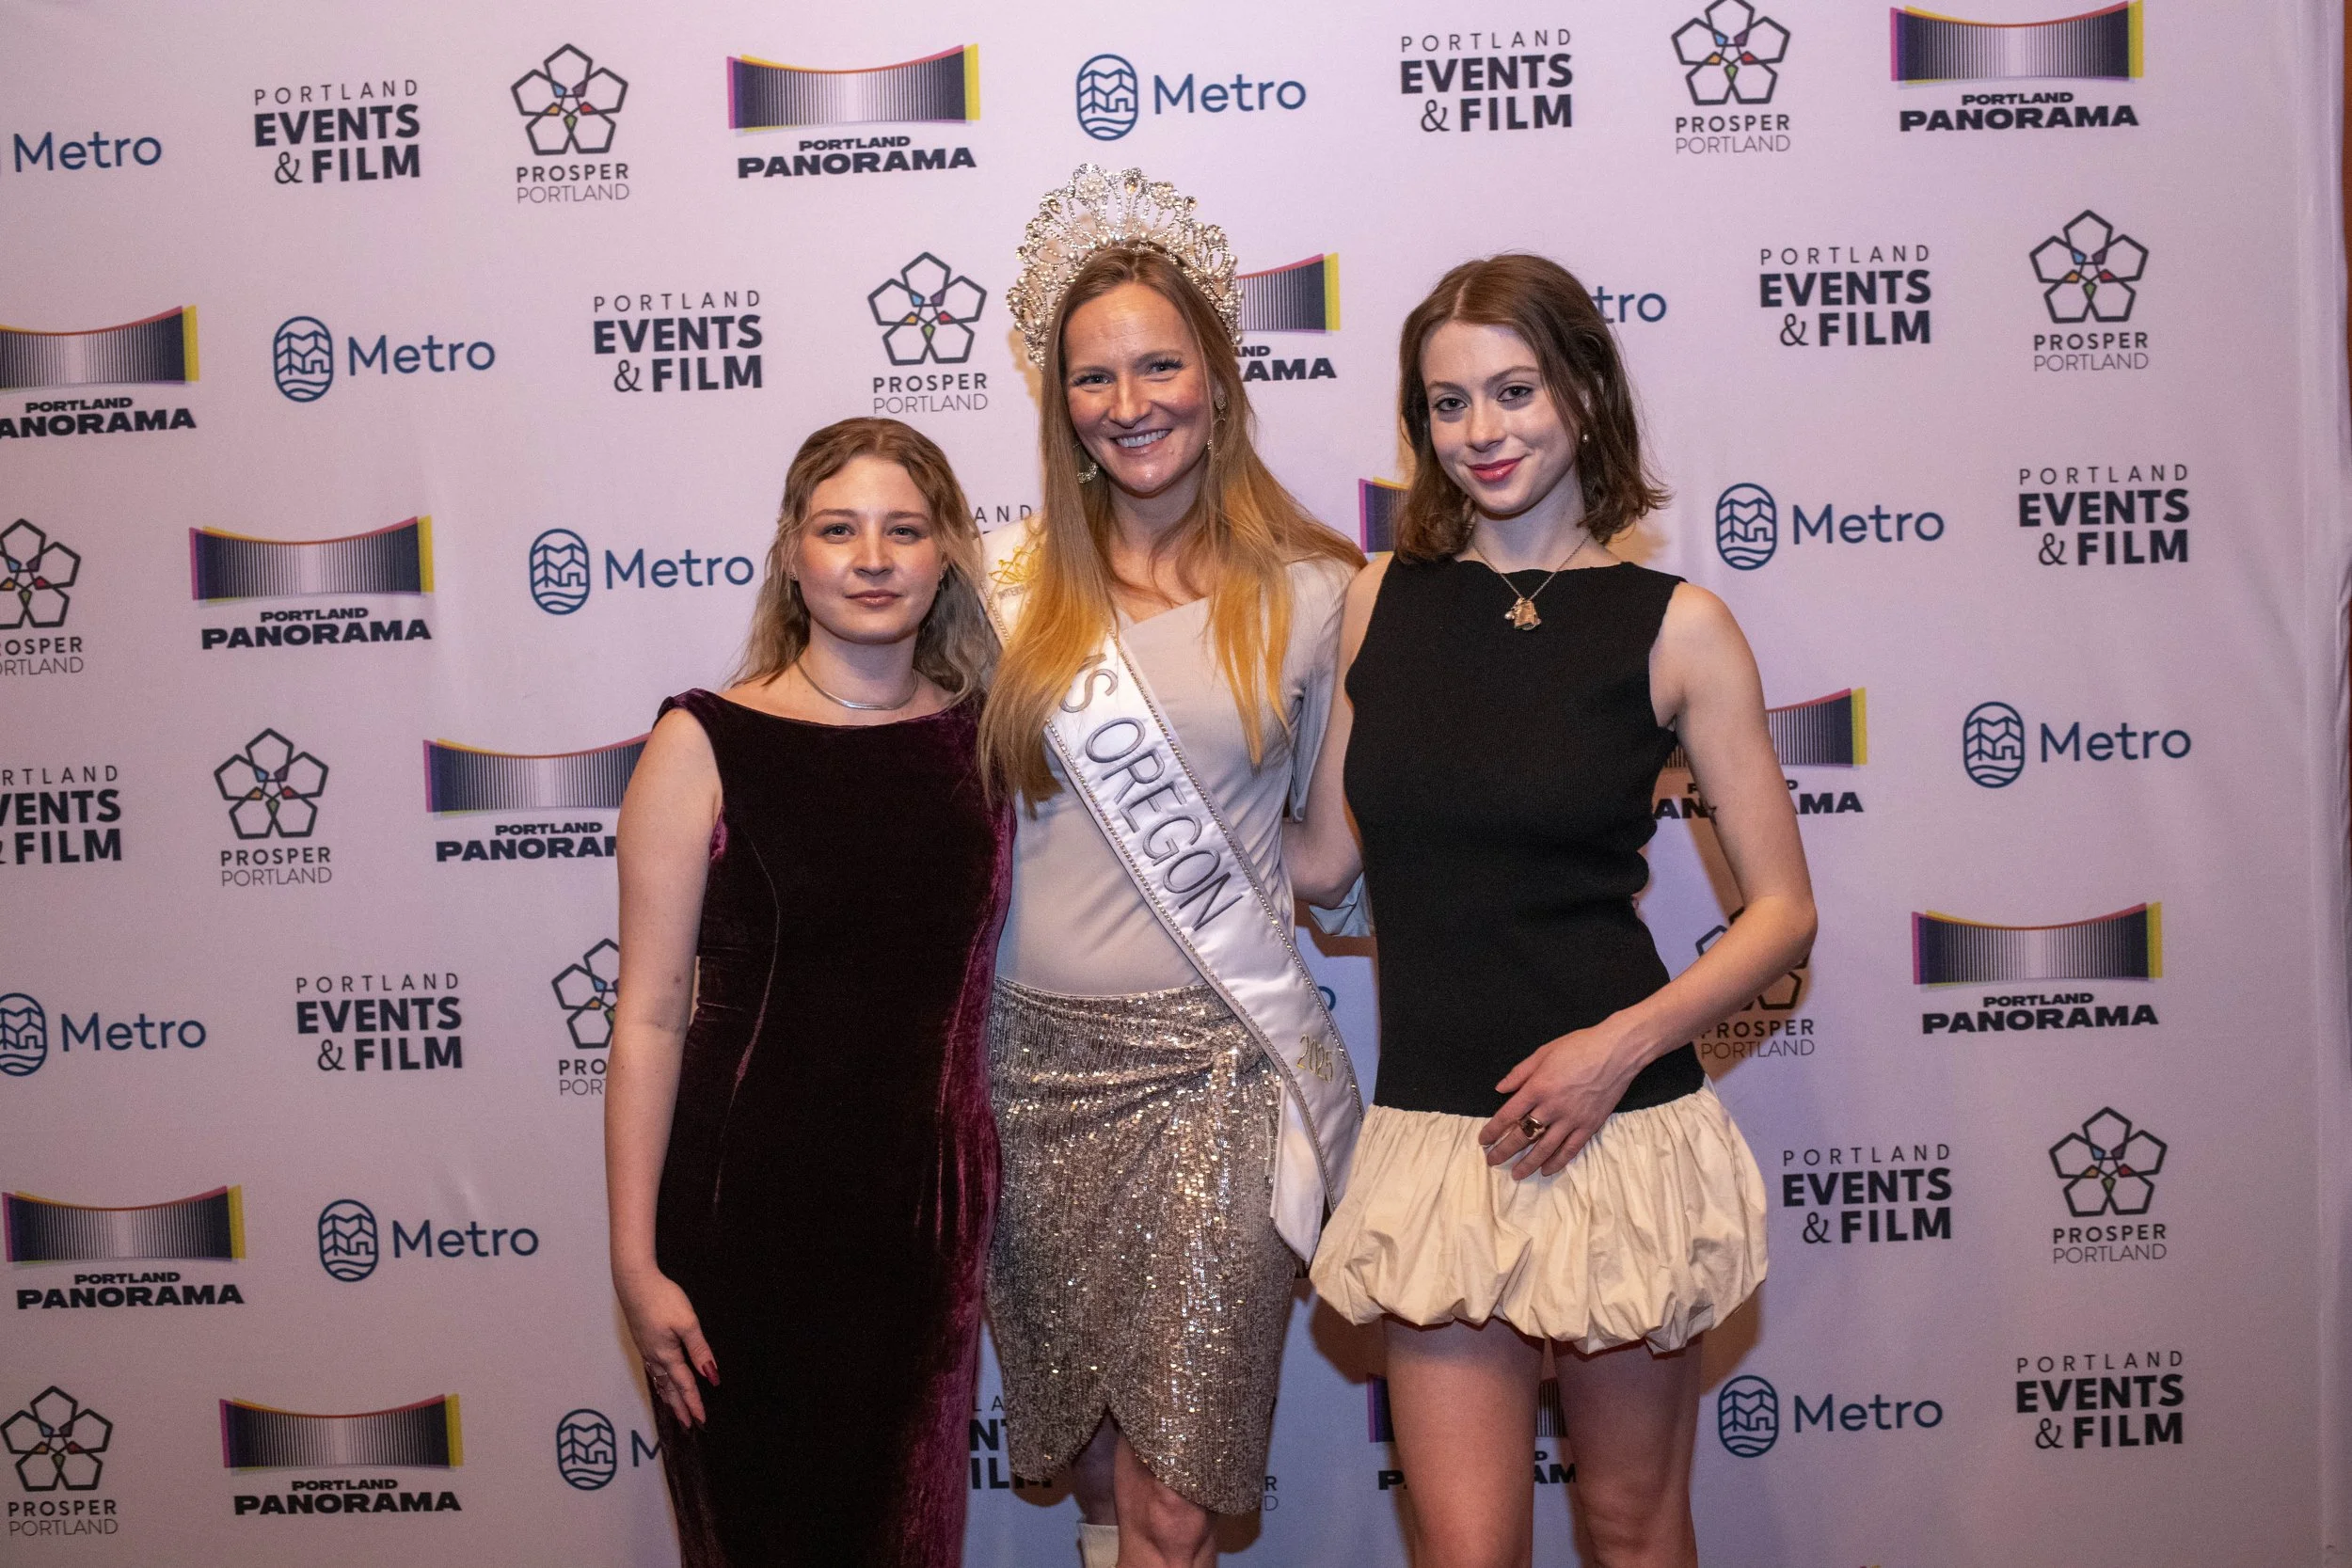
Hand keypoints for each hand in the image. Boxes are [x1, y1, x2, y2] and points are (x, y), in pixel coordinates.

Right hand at [615, 1266, 715, 1426]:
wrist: (634, 1281)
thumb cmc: (662, 1299)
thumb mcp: (687, 1323)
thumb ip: (700, 1350)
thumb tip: (711, 1376)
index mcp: (667, 1355)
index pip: (684, 1385)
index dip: (693, 1403)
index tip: (701, 1421)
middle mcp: (654, 1357)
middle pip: (669, 1388)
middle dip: (679, 1407)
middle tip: (687, 1425)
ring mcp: (646, 1349)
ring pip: (659, 1381)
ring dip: (668, 1397)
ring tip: (674, 1410)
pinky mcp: (642, 1340)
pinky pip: (652, 1370)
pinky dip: (659, 1383)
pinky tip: (660, 1381)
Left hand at [1479, 1019, 1644, 1180]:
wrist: (1616, 1052)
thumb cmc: (1579, 1047)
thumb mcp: (1544, 1052)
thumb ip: (1520, 1073)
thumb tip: (1500, 1089)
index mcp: (1538, 1087)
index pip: (1508, 1115)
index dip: (1493, 1130)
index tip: (1483, 1141)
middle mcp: (1552, 1107)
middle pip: (1523, 1135)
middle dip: (1504, 1151)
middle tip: (1491, 1161)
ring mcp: (1572, 1119)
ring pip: (1545, 1148)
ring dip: (1528, 1163)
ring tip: (1515, 1175)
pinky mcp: (1589, 1125)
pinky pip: (1571, 1149)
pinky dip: (1557, 1162)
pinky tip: (1546, 1170)